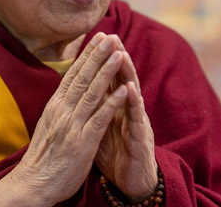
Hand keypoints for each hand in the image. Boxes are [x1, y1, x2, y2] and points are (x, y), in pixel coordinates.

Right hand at [8, 33, 128, 203]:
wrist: (34, 183)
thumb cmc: (44, 156)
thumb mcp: (49, 124)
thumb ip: (60, 106)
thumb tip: (68, 89)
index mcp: (55, 105)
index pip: (73, 74)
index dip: (86, 54)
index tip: (97, 36)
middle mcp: (63, 110)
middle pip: (83, 77)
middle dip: (98, 54)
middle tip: (110, 35)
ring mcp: (73, 125)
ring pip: (92, 92)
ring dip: (107, 72)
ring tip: (119, 54)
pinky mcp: (83, 142)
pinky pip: (100, 119)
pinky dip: (112, 103)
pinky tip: (123, 90)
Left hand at [95, 46, 156, 201]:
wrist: (132, 182)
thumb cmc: (117, 154)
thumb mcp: (100, 128)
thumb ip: (94, 109)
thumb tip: (79, 92)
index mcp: (115, 108)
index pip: (109, 79)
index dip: (102, 61)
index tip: (95, 40)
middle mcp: (128, 110)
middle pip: (122, 79)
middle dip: (116, 58)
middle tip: (111, 37)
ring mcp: (136, 122)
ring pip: (132, 93)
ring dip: (127, 73)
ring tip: (121, 54)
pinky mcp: (141, 138)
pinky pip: (137, 118)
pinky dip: (133, 103)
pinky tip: (129, 88)